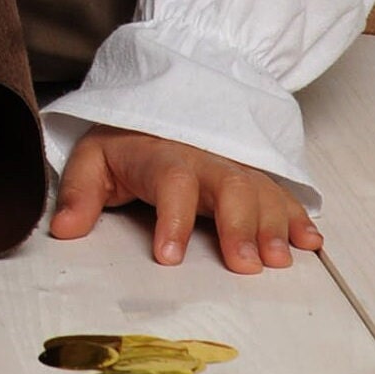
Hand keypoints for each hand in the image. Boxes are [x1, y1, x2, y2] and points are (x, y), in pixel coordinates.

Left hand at [48, 123, 322, 271]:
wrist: (155, 107)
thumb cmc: (125, 144)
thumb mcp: (93, 160)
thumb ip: (79, 193)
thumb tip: (64, 230)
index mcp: (163, 156)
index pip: (171, 181)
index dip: (172, 218)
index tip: (168, 256)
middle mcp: (206, 159)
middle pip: (231, 184)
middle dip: (240, 224)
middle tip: (244, 266)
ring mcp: (234, 166)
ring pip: (262, 189)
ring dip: (274, 225)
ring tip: (279, 261)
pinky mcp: (254, 175)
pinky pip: (281, 192)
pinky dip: (298, 216)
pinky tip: (311, 242)